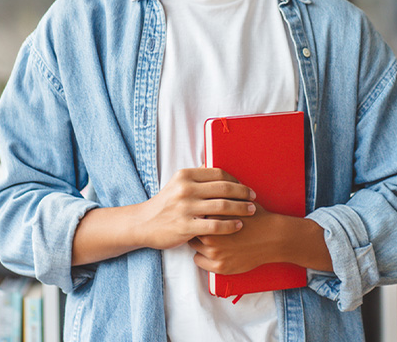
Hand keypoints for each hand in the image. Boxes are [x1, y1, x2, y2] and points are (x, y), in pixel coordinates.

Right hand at [137, 167, 255, 250]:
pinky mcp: (186, 227)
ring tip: (251, 211)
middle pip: (224, 188)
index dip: (235, 180)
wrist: (143, 223)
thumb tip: (217, 169)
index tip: (244, 187)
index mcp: (185, 176)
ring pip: (222, 206)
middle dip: (243, 193)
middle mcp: (185, 189)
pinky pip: (215, 226)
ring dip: (241, 208)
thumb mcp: (177, 184)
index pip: (218, 173)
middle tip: (253, 198)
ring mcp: (185, 208)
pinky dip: (230, 226)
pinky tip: (238, 226)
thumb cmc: (165, 204)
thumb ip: (197, 177)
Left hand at [189, 204, 289, 274]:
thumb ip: (218, 194)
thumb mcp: (236, 199)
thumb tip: (202, 183)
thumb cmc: (255, 217)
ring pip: (194, 246)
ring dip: (199, 242)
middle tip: (205, 226)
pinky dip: (203, 256)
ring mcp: (215, 252)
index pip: (194, 214)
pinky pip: (198, 260)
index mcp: (213, 217)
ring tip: (211, 238)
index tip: (201, 214)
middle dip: (198, 227)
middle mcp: (211, 235)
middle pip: (192, 230)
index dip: (198, 214)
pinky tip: (213, 250)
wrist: (273, 237)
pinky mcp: (220, 266)